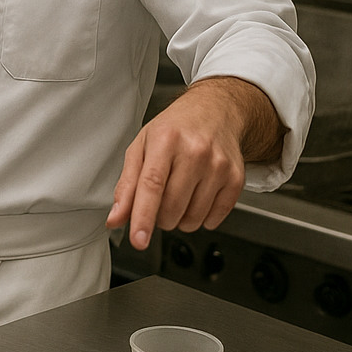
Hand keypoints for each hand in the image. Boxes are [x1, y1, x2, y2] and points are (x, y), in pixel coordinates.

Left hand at [106, 77, 283, 249]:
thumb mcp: (141, 146)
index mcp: (165, 140)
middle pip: (171, 207)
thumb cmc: (174, 129)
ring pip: (192, 218)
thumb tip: (116, 218)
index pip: (151, 186)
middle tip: (159, 199)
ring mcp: (218, 166)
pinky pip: (214, 219)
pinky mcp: (236, 178)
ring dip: (180, 219)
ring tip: (179, 193)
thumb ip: (127, 185)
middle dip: (159, 216)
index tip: (138, 240)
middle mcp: (195, 152)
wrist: (215, 111)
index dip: (143, 216)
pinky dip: (201, 218)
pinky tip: (198, 196)